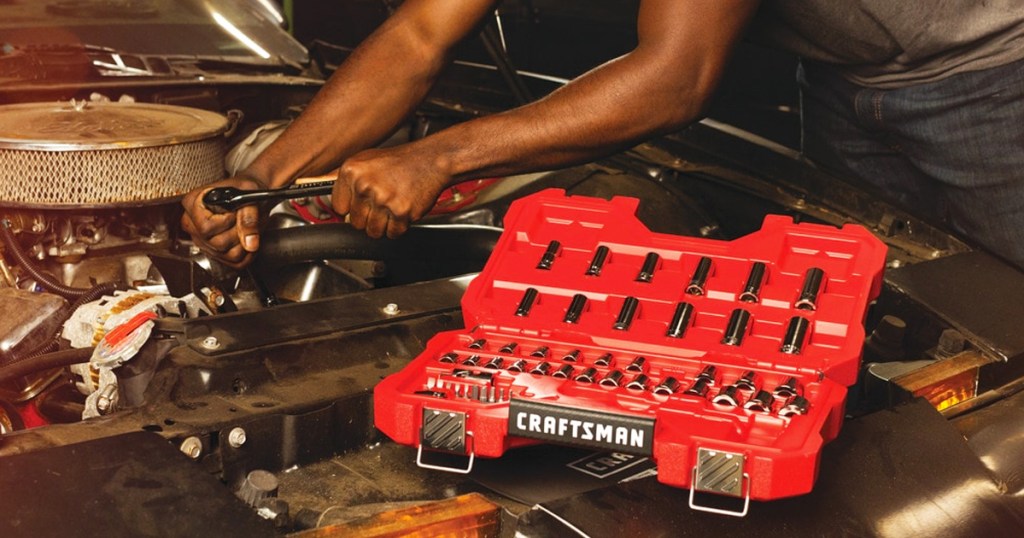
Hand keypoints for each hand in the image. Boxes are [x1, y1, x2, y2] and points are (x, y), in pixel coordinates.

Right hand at [181, 177, 266, 267]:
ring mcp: (202, 240)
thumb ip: (249, 217)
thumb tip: (250, 243)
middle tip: (242, 217)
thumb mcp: (250, 195)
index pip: (205, 228)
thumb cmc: (245, 189)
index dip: (226, 222)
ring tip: (245, 226)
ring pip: (226, 254)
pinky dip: (248, 252)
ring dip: (244, 242)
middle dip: (238, 232)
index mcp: (192, 203)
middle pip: (216, 243)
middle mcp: (192, 223)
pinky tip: (247, 237)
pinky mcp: (214, 252)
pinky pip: (235, 262)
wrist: (251, 195)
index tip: (234, 211)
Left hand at [332, 146, 449, 238]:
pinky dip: (398, 227)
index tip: (359, 206)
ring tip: (391, 209)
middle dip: (368, 218)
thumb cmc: (400, 162)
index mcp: (352, 171)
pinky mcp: (401, 211)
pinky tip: (401, 212)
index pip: (339, 207)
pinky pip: (393, 233)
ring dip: (383, 225)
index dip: (351, 208)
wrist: (430, 160)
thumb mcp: (367, 161)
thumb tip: (339, 208)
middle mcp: (365, 184)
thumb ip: (349, 183)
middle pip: (356, 222)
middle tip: (381, 206)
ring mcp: (383, 199)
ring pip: (373, 231)